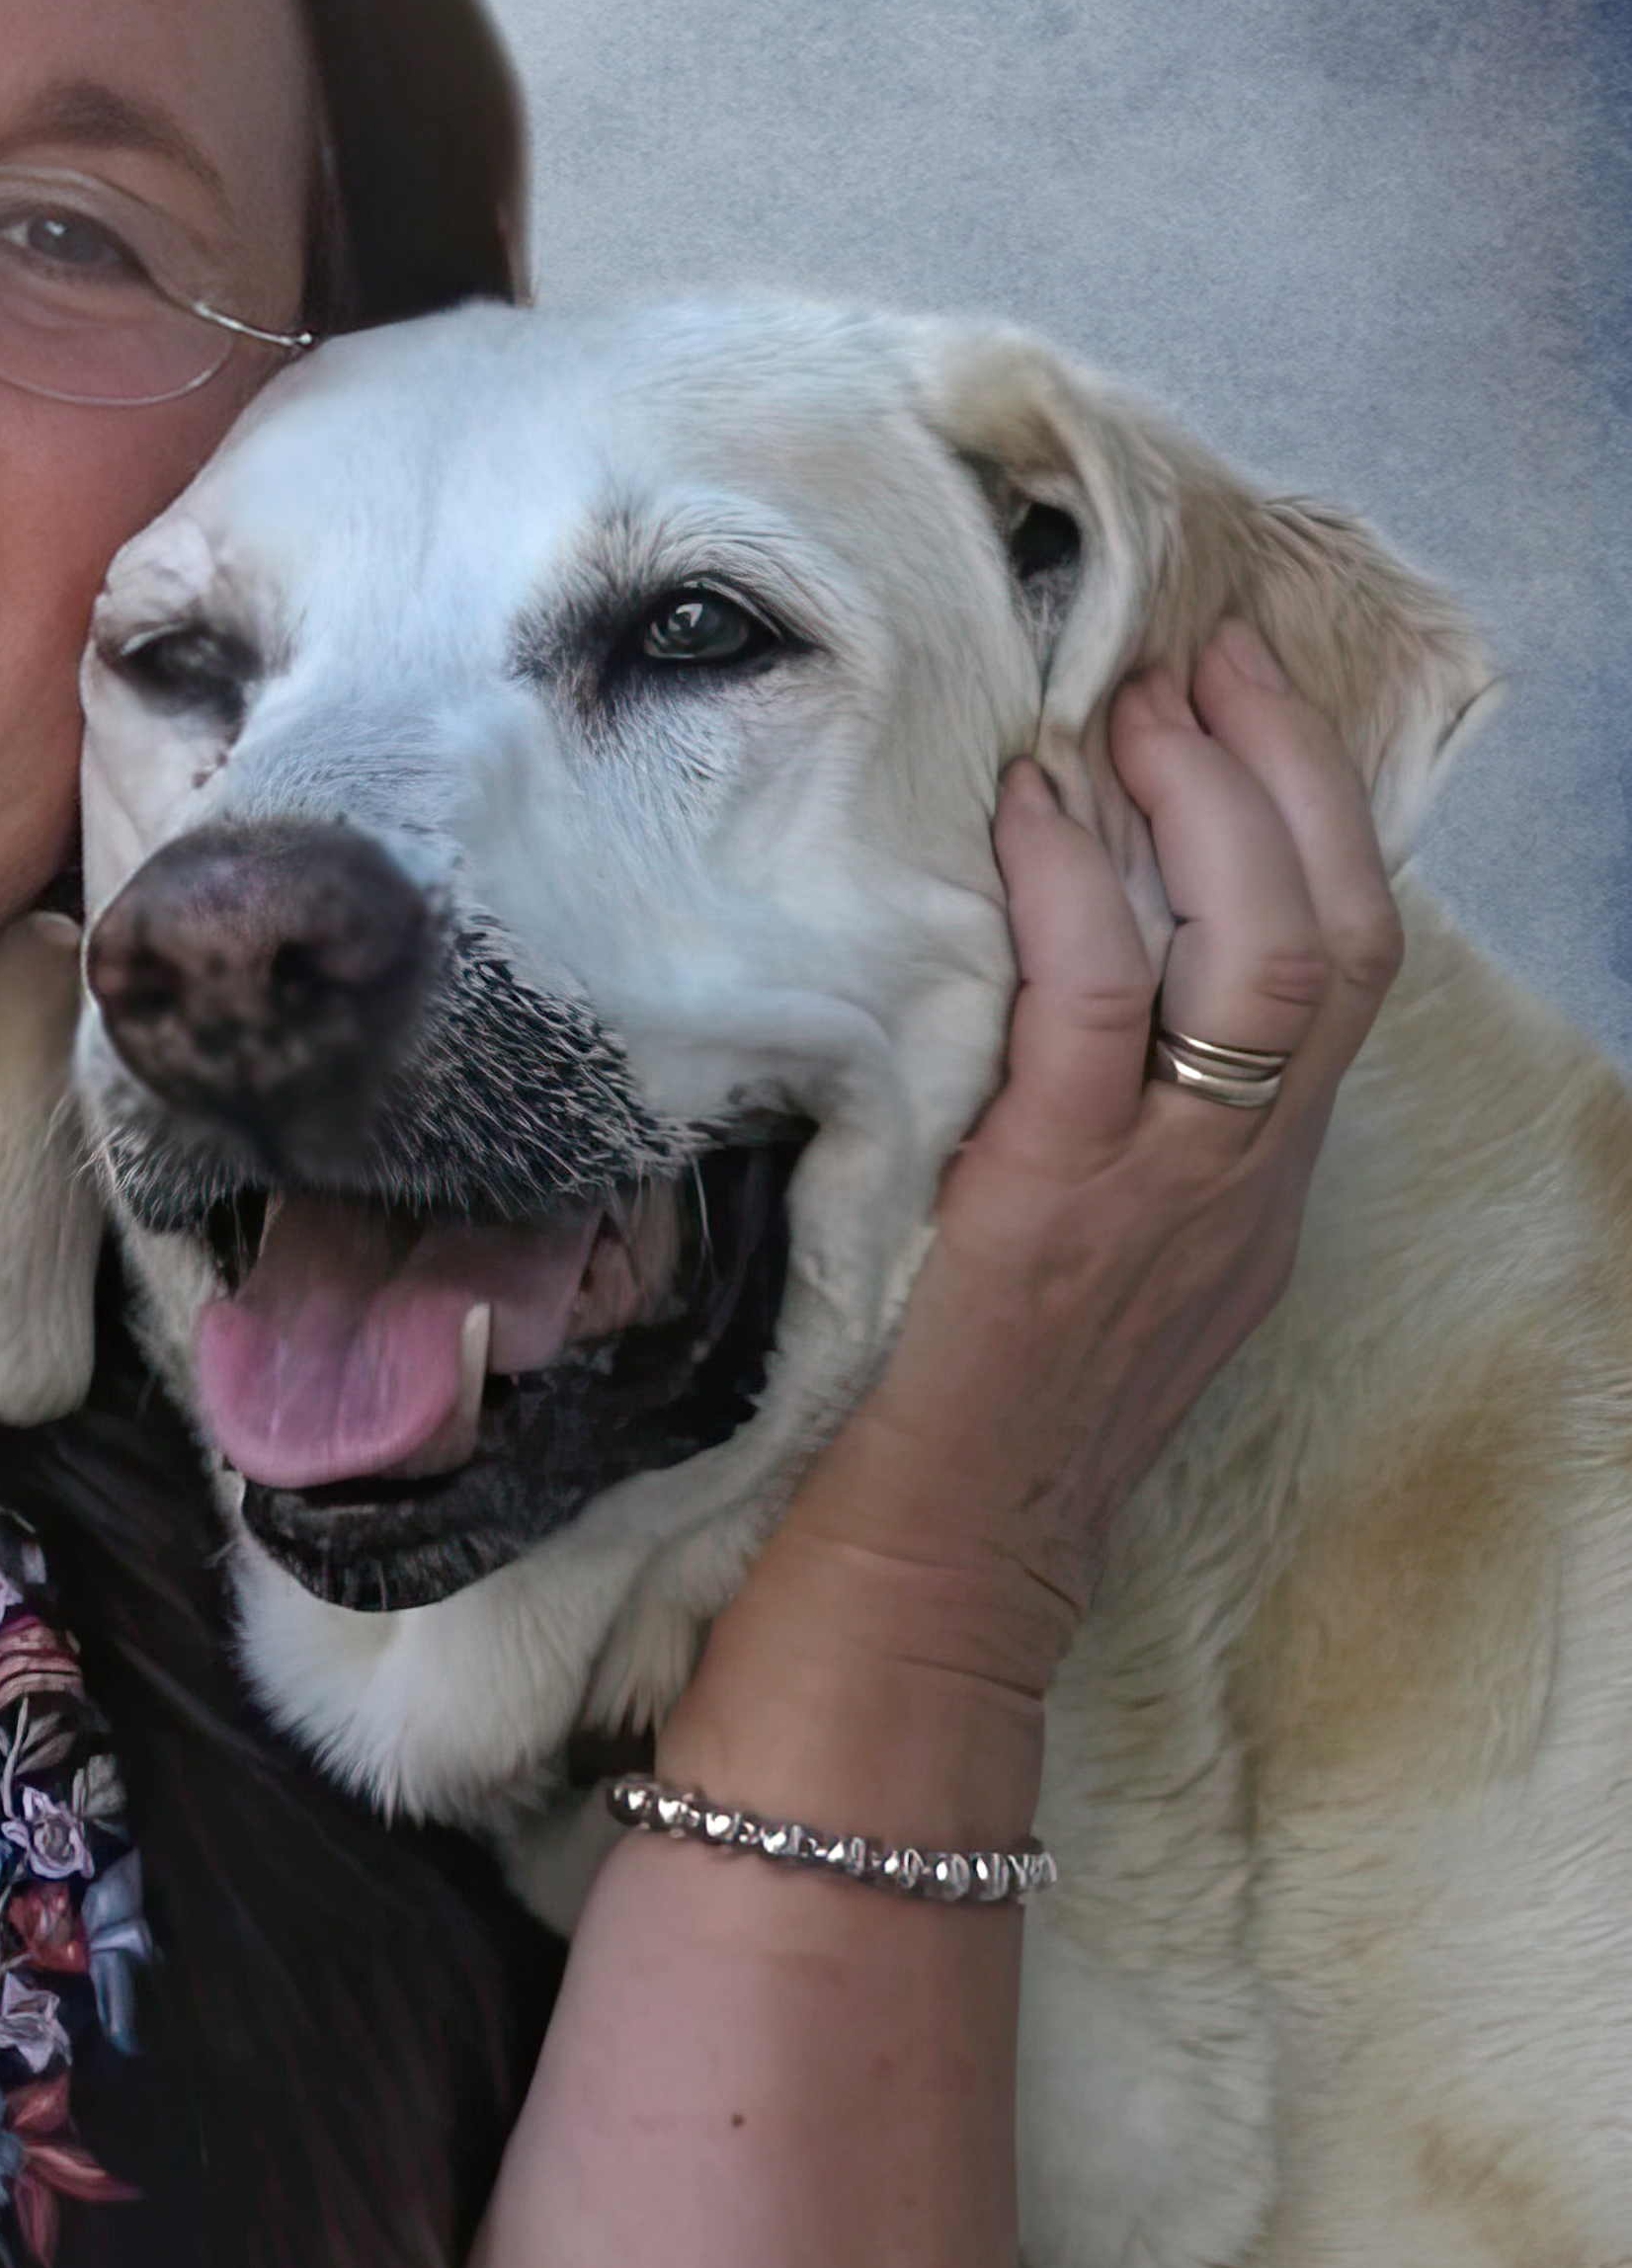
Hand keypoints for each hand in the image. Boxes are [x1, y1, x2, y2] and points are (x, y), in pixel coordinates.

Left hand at [666, 621, 1401, 1825]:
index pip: (1344, 971)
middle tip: (1194, 664)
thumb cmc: (959, 1427)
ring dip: (1203, 806)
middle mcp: (1241, 1188)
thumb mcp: (1077, 1266)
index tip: (1234, 708)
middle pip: (1345, 939)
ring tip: (1124, 704)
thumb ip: (1096, 1136)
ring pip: (1265, 960)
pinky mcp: (1048, 1215)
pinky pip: (1095, 1016)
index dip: (1309, 821)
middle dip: (1286, 776)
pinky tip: (1023, 813)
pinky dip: (1073, 893)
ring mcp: (1161, 1202)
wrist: (921, 1603)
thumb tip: (1036, 969)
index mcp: (1251, 1194)